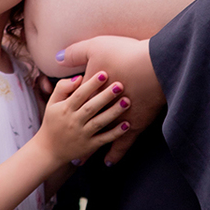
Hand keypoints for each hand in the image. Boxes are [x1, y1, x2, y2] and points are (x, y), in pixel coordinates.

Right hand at [41, 71, 130, 164]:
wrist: (48, 151)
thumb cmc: (53, 122)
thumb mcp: (52, 104)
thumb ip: (62, 88)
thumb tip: (78, 77)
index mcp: (65, 109)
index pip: (79, 94)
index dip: (91, 84)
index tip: (104, 73)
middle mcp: (73, 121)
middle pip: (91, 107)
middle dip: (106, 96)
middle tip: (120, 85)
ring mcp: (82, 135)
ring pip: (99, 122)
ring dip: (113, 112)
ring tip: (127, 101)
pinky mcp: (89, 146)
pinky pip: (104, 139)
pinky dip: (115, 133)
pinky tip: (127, 124)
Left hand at [57, 35, 164, 166]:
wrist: (153, 66)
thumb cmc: (125, 54)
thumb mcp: (95, 47)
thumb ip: (75, 53)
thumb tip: (57, 58)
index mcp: (90, 89)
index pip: (75, 102)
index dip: (67, 112)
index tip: (56, 122)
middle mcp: (99, 108)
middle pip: (84, 123)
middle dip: (73, 135)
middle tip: (63, 145)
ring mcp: (116, 119)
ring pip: (98, 138)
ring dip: (88, 150)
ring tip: (79, 160)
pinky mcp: (133, 125)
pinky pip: (121, 144)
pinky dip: (114, 154)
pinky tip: (108, 163)